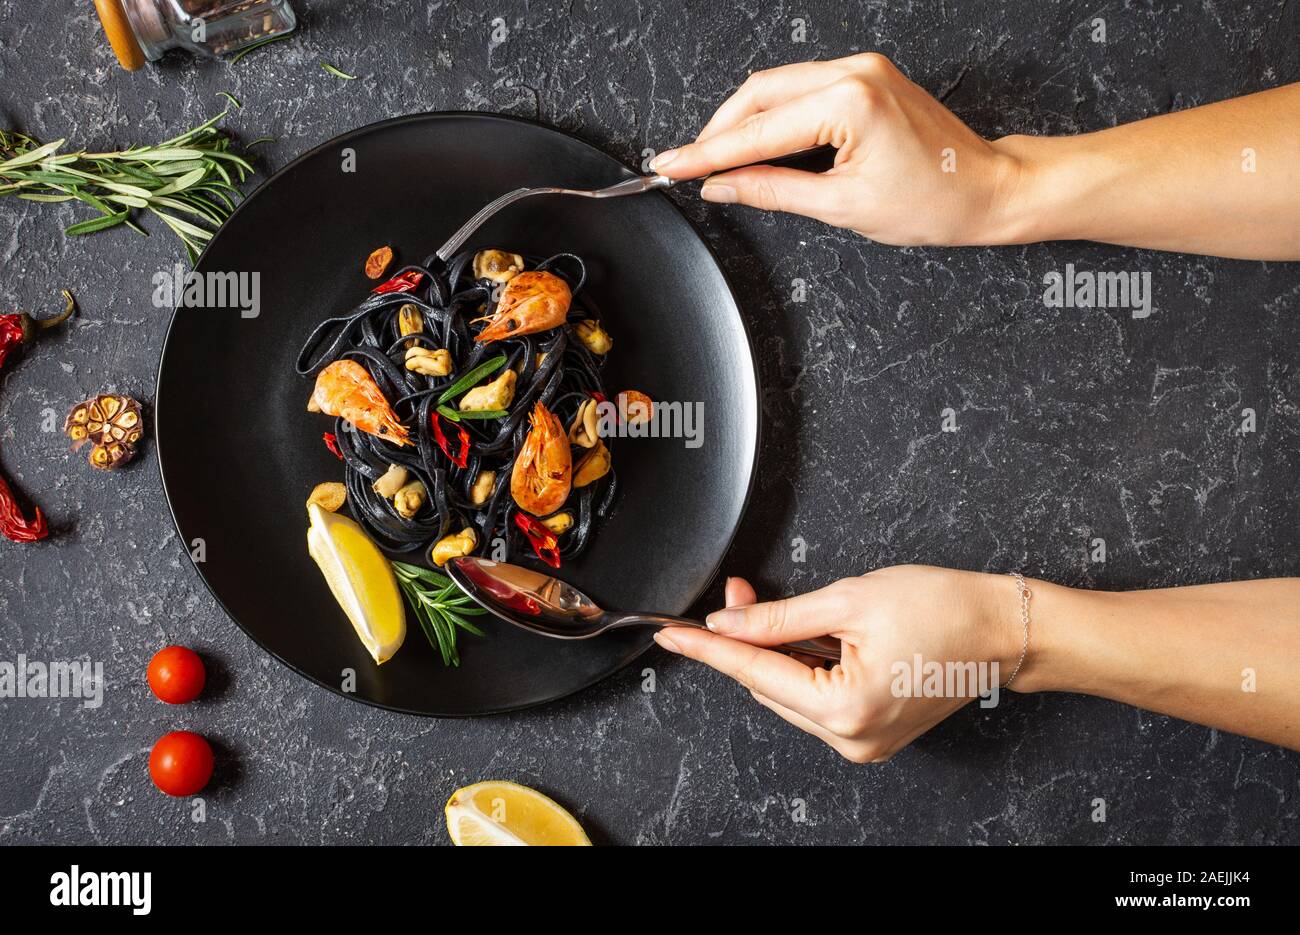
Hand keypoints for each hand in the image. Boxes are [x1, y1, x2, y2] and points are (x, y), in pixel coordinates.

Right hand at [651, 53, 1023, 245]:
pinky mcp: (866, 75)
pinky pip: (801, 88)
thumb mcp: (842, 206)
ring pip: (777, 87)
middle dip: (717, 132)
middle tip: (685, 165)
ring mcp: (862, 68)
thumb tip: (723, 185)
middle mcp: (854, 72)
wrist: (986, 189)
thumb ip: (772, 190)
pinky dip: (772, 114)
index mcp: (850, 102)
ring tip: (714, 158)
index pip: (758, 130)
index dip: (707, 153)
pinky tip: (756, 140)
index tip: (671, 166)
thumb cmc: (934, 201)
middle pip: (759, 94)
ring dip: (741, 121)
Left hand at [653, 565, 1025, 761]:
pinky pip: (817, 700)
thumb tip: (728, 624)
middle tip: (739, 590)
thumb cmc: (944, 609)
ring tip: (781, 608)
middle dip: (746, 639)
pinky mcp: (872, 734)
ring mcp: (863, 742)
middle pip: (768, 686)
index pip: (754, 674)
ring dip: (775, 652)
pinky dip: (804, 667)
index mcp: (845, 708)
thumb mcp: (850, 600)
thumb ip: (779, 618)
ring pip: (790, 694)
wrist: (1003, 629)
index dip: (707, 650)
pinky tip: (811, 636)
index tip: (671, 636)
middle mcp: (851, 738)